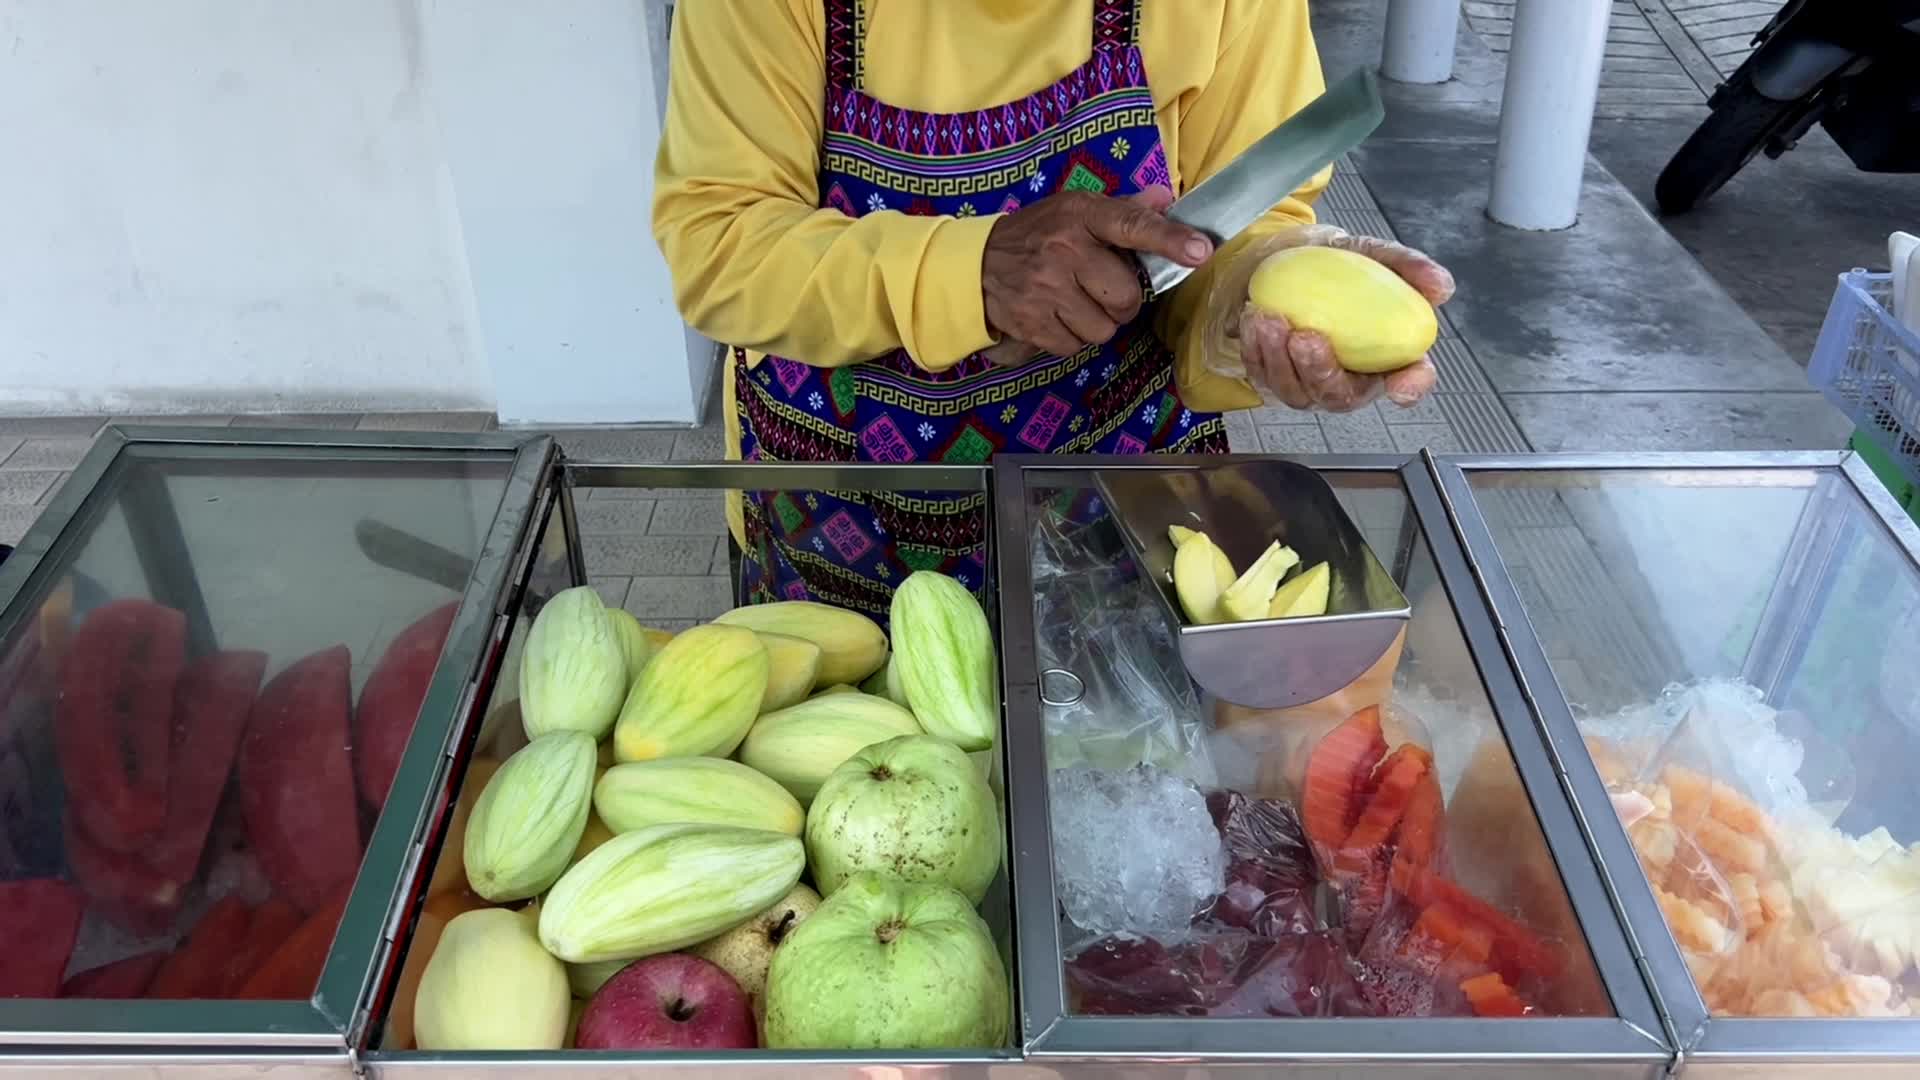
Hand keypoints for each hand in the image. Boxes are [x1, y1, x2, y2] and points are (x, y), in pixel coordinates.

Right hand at [981, 186, 1209, 360]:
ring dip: (1096, 322)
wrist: (974, 265)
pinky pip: (1076, 346)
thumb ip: (1123, 209)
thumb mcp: (1074, 211)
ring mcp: (1046, 288)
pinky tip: (1055, 317)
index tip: (1201, 250)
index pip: (1132, 225)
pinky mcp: (1032, 322)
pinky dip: (1071, 338)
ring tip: (1073, 302)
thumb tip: (1165, 199)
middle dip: (1120, 301)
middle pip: (1126, 296)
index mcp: (1081, 215)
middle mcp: (1064, 249)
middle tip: (1099, 288)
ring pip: (1104, 328)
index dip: (1170, 240)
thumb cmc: (1036, 235)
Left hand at [1220, 227, 1452, 411]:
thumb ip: (1406, 266)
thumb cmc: (1336, 266)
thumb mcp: (1371, 254)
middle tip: (1306, 338)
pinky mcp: (1275, 379)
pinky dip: (1256, 351)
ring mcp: (1310, 384)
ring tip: (1270, 320)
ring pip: (1297, 393)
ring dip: (1279, 361)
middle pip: (1342, 397)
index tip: (1402, 385)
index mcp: (1388, 356)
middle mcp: (1351, 379)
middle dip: (1321, 372)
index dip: (1410, 387)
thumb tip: (1442, 287)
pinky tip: (1254, 321)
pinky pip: (1263, 377)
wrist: (1285, 259)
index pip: (1410, 381)